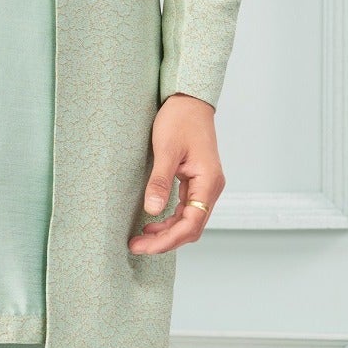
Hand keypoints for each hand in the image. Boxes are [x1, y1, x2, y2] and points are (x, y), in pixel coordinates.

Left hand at [127, 93, 223, 253]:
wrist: (189, 100)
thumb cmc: (180, 119)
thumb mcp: (166, 149)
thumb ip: (160, 181)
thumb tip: (152, 210)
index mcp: (208, 182)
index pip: (191, 224)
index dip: (167, 240)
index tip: (143, 245)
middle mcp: (211, 188)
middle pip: (191, 228)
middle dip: (165, 241)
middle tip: (136, 246)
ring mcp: (205, 186)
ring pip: (189, 221)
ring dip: (167, 233)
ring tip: (141, 238)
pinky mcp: (197, 182)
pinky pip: (186, 210)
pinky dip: (170, 220)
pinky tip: (152, 222)